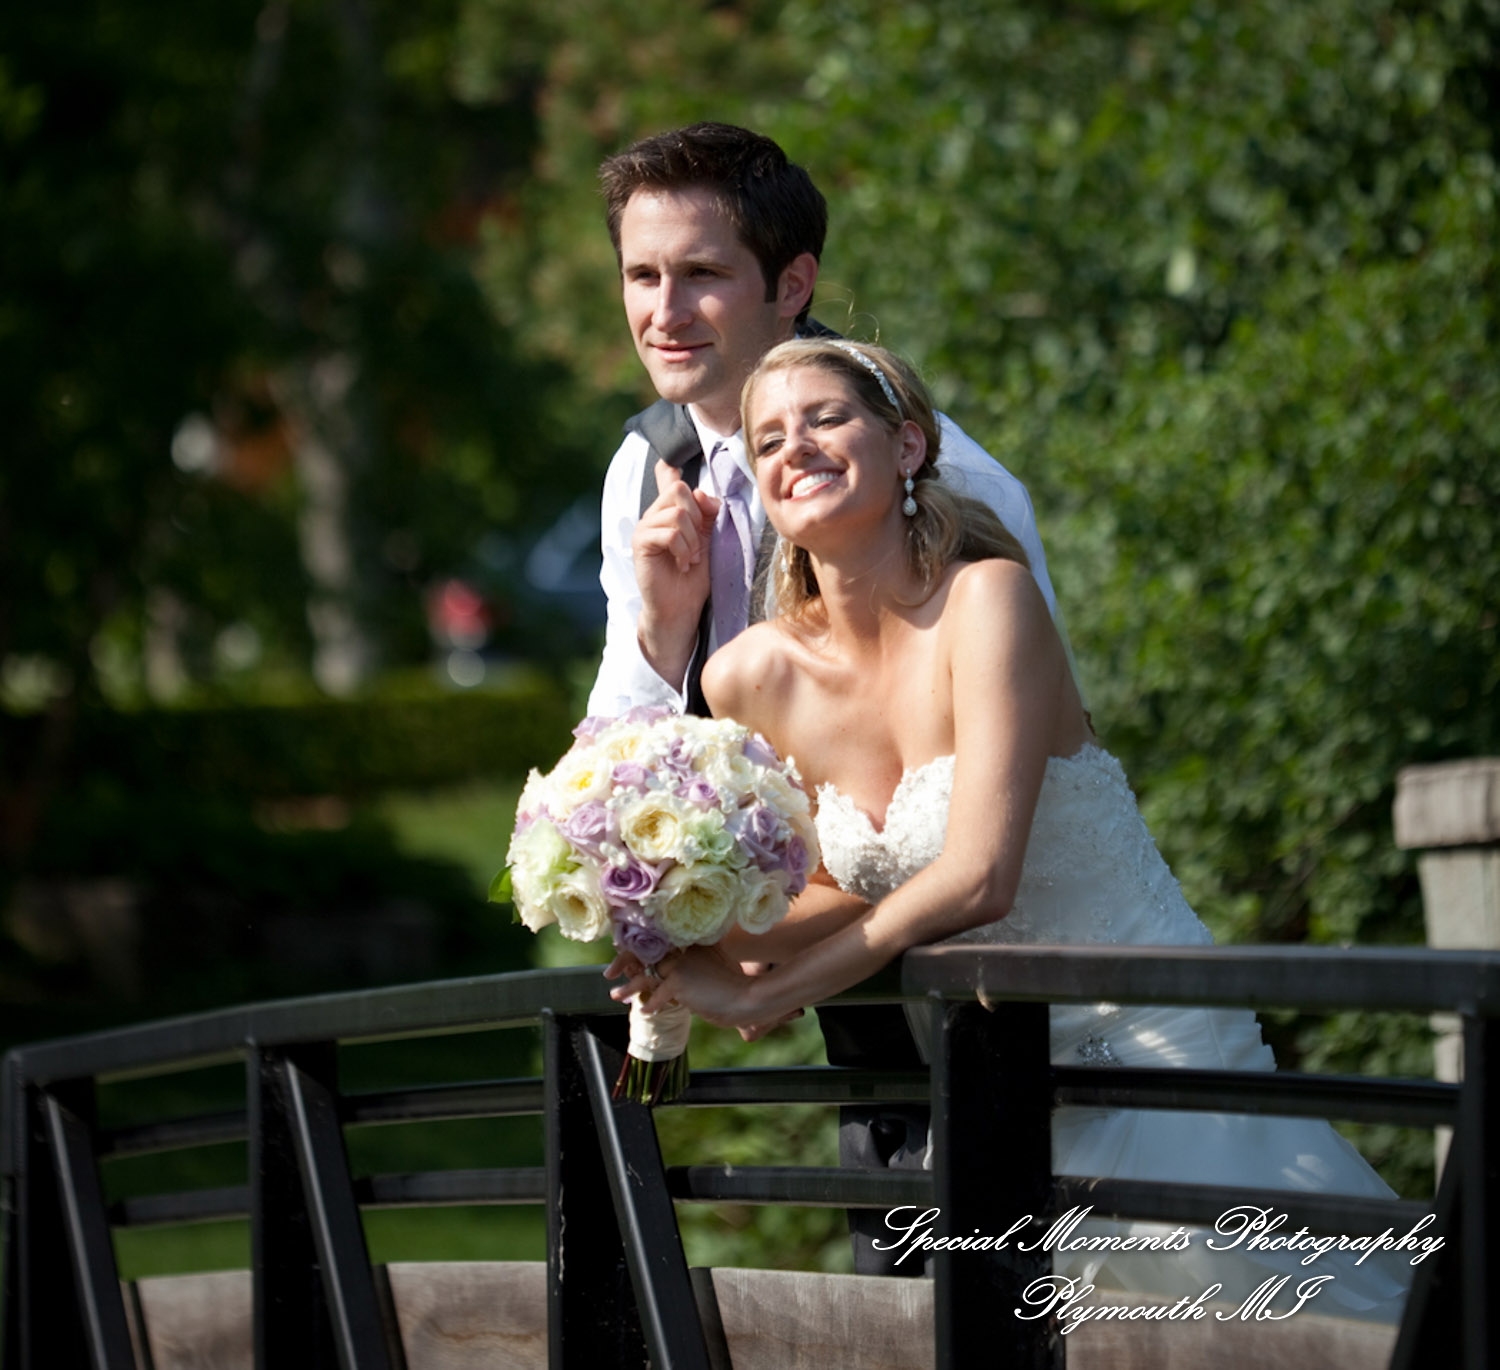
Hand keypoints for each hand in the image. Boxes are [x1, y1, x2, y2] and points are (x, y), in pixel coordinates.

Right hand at [632, 461, 717, 684]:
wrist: (680, 608)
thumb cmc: (694, 577)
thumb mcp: (708, 541)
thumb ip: (706, 516)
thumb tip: (703, 494)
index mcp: (670, 512)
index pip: (666, 478)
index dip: (668, 468)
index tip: (668, 462)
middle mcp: (654, 515)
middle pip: (680, 490)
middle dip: (698, 517)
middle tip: (697, 545)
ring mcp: (645, 528)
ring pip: (677, 512)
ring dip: (692, 539)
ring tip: (690, 558)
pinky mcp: (641, 543)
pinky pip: (669, 532)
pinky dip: (683, 549)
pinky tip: (682, 563)